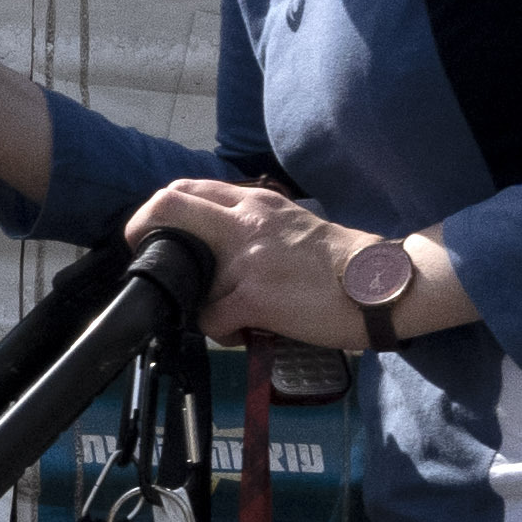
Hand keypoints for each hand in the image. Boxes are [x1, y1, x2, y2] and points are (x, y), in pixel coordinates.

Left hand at [132, 180, 461, 356]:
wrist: (378, 285)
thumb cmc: (340, 261)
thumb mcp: (291, 223)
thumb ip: (253, 225)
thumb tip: (220, 244)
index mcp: (255, 202)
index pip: (188, 188)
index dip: (160, 212)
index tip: (157, 235)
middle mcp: (245, 222)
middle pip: (168, 206)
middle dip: (142, 231)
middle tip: (150, 261)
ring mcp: (246, 259)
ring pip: (185, 274)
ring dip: (192, 299)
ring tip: (216, 312)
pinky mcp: (253, 297)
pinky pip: (209, 319)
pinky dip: (217, 332)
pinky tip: (239, 333)